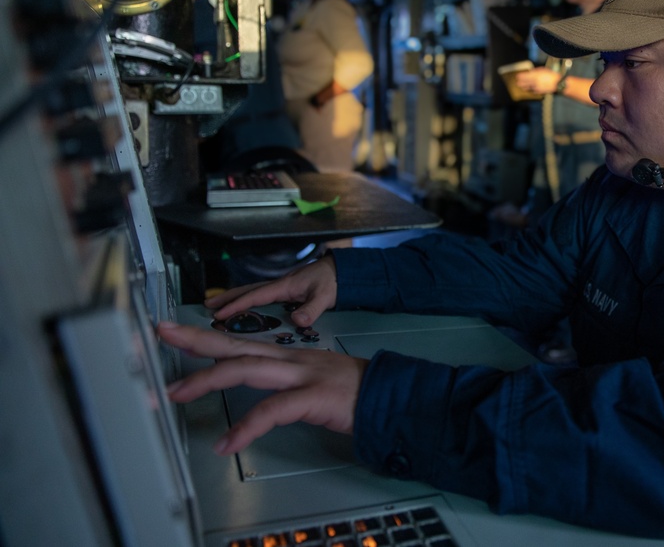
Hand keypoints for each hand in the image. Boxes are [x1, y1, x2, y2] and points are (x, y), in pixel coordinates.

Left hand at [159, 321, 367, 453]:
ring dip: (207, 379)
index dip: (206, 338)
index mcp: (288, 356)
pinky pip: (272, 411)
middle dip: (195, 340)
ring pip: (246, 369)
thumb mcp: (313, 379)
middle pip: (235, 346)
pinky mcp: (312, 397)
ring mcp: (301, 375)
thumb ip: (284, 381)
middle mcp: (289, 359)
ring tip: (177, 393)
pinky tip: (228, 442)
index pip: (240, 343)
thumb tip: (260, 389)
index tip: (176, 333)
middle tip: (162, 333)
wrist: (390, 395)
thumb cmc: (353, 391)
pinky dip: (246, 427)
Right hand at [205, 255, 337, 327]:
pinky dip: (247, 300)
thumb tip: (297, 319)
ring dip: (233, 298)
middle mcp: (280, 284)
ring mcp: (281, 287)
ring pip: (252, 292)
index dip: (237, 305)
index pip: (256, 296)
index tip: (220, 313)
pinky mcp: (285, 290)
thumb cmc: (333, 280)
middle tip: (207, 306)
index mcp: (285, 285)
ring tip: (215, 306)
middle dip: (226, 298)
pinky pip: (260, 296)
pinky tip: (242, 308)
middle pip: (247, 291)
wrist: (342, 272)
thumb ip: (312, 308)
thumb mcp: (325, 295)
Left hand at [514, 67, 561, 94]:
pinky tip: (528, 89)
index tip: (517, 76)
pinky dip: (530, 90)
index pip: (526, 76)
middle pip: (526, 82)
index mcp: (536, 75)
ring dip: (524, 87)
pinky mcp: (540, 91)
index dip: (521, 76)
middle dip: (521, 82)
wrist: (557, 83)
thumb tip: (530, 72)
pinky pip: (533, 90)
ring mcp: (537, 87)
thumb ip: (536, 71)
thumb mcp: (543, 70)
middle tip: (518, 83)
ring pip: (529, 87)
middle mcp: (536, 81)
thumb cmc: (551, 75)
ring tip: (521, 87)